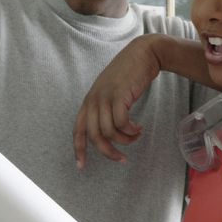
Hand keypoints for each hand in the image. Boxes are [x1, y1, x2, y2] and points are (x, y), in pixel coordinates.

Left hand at [73, 37, 162, 167]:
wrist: (143, 54)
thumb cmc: (129, 74)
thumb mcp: (111, 92)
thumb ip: (106, 108)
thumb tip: (108, 133)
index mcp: (89, 101)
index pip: (78, 130)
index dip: (78, 150)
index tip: (81, 167)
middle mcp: (93, 100)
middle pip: (94, 136)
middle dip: (108, 152)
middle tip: (122, 159)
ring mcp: (105, 97)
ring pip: (109, 131)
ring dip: (125, 140)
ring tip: (135, 136)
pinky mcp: (119, 95)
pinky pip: (121, 122)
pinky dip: (130, 130)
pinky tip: (138, 128)